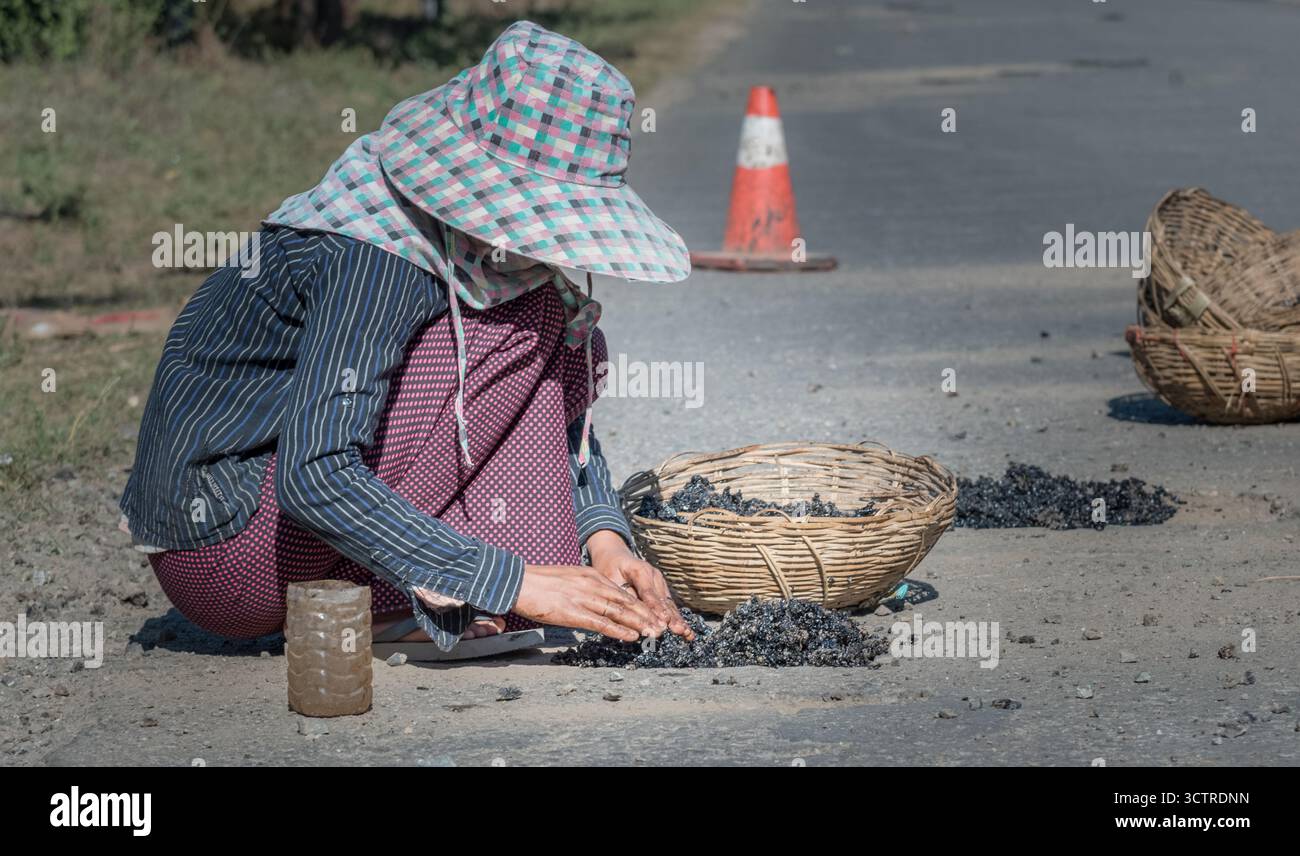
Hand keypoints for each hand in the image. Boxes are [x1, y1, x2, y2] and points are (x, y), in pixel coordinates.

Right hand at [513, 563, 664, 641]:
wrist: (517, 581)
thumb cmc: (539, 583)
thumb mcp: (568, 579)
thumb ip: (584, 588)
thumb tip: (595, 601)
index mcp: (590, 575)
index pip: (621, 592)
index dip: (640, 604)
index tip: (653, 614)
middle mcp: (591, 584)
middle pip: (625, 601)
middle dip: (646, 614)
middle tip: (662, 626)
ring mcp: (583, 598)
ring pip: (618, 612)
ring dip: (638, 623)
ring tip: (654, 633)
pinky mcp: (573, 612)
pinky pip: (600, 622)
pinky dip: (618, 630)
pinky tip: (631, 636)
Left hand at [586, 530, 694, 640]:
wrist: (614, 555)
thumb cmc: (609, 567)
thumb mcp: (609, 577)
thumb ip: (621, 594)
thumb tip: (630, 612)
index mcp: (640, 570)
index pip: (648, 592)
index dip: (655, 609)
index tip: (661, 622)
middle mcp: (654, 575)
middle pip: (662, 599)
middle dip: (670, 617)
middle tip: (677, 630)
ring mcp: (659, 582)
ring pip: (668, 603)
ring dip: (677, 619)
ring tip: (684, 632)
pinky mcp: (661, 589)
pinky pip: (669, 605)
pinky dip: (676, 618)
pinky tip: (685, 629)